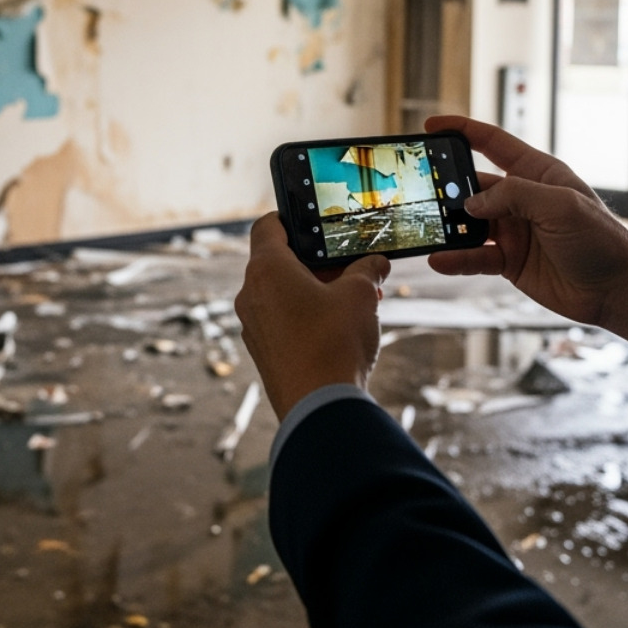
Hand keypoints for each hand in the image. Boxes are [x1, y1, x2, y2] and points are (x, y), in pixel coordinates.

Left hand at [234, 213, 391, 420]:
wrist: (320, 408)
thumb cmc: (335, 343)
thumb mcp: (361, 294)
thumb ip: (367, 269)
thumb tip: (376, 262)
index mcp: (266, 270)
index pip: (268, 226)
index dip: (292, 218)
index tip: (316, 224)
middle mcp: (250, 295)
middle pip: (280, 263)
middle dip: (319, 264)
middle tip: (352, 270)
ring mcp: (253, 327)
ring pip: (283, 295)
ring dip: (316, 292)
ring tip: (355, 301)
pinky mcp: (263, 354)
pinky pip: (282, 322)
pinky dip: (307, 317)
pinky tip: (340, 329)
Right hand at [425, 116, 627, 345]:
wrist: (617, 290)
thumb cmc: (601, 240)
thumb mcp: (560, 206)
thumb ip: (514, 197)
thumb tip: (472, 204)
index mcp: (538, 173)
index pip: (493, 143)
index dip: (462, 131)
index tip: (432, 126)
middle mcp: (522, 199)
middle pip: (474, 185)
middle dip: (447, 186)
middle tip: (419, 189)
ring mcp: (514, 230)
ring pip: (470, 224)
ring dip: (448, 226)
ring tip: (425, 228)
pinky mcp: (510, 261)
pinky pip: (475, 257)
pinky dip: (456, 258)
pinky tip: (439, 260)